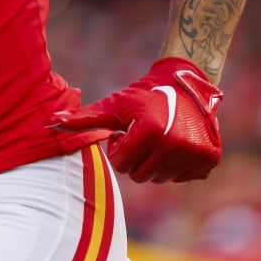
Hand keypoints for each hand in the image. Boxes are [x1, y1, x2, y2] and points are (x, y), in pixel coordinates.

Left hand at [51, 57, 222, 182]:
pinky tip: (178, 143)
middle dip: (136, 159)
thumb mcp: (115, 105)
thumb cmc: (143, 94)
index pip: (121, 165)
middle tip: (143, 135)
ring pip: (161, 179)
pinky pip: (184, 178)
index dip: (119, 149)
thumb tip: (50, 125)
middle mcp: (175, 145)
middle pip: (140, 176)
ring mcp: (195, 154)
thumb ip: (85, 119)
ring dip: (155, 163)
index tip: (127, 132)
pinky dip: (178, 165)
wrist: (186, 81)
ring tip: (160, 137)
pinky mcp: (210, 159)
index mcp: (150, 132)